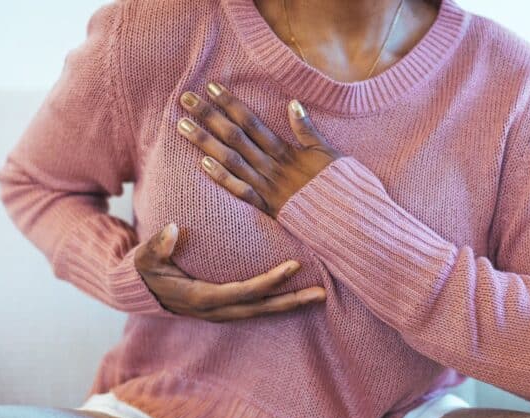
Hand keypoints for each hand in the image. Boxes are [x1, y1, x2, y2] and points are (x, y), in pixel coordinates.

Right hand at [133, 223, 325, 321]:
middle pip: (262, 308)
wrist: (144, 291)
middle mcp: (217, 310)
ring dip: (291, 304)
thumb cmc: (148, 270)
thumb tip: (172, 229)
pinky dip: (279, 303)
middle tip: (322, 292)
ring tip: (319, 295)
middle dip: (292, 301)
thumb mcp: (146, 257)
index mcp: (202, 297)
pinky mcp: (227, 309)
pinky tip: (298, 293)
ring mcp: (223, 312)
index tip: (293, 266)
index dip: (270, 281)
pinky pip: (258, 308)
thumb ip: (157, 246)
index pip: (244, 291)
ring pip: (263, 312)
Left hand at [176, 82, 342, 217]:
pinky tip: (204, 164)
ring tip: (183, 126)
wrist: (346, 218)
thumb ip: (307, 128)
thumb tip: (292, 103)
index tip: (211, 87)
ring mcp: (267, 187)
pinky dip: (223, 179)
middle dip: (209, 116)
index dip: (230, 103)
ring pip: (231, 160)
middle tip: (185, 99)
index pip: (252, 121)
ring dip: (206, 142)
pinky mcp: (266, 208)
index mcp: (285, 150)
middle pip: (235, 136)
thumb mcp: (327, 151)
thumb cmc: (337, 184)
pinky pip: (241, 192)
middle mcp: (271, 166)